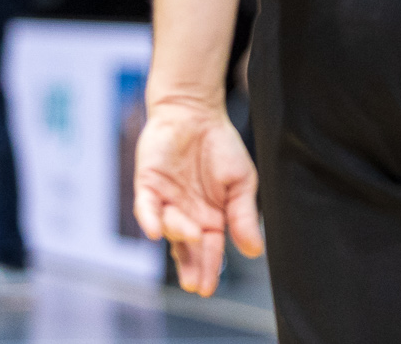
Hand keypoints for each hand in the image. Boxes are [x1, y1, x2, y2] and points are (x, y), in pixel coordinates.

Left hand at [132, 96, 262, 296]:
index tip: (208, 288)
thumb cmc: (221, 146)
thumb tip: (255, 251)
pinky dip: (149, 220)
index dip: (209, 268)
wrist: (197, 113)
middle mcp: (186, 215)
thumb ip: (244, 216)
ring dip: (180, 234)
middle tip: (194, 284)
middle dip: (190, 267)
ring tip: (194, 236)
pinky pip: (146, 208)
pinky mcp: (148, 186)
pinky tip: (155, 231)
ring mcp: (165, 202)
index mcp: (210, 218)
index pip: (209, 249)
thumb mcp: (242, 182)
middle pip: (186, 248)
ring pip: (169, 228)